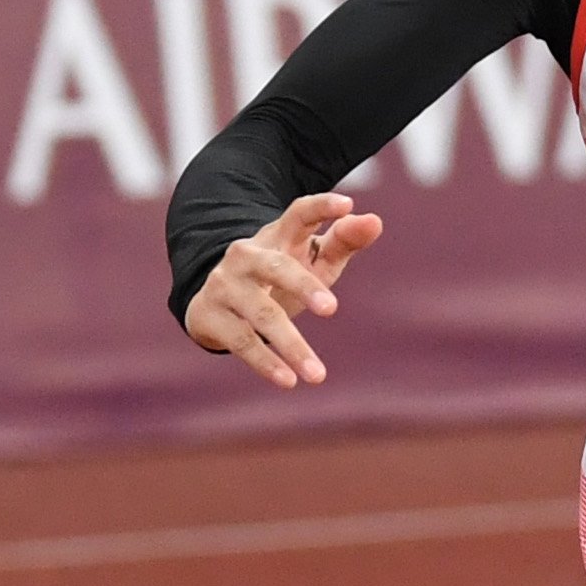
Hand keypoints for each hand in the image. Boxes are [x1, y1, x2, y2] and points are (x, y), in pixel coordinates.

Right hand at [185, 191, 383, 388]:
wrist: (215, 298)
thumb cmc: (281, 275)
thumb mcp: (312, 258)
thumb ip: (344, 241)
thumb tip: (375, 221)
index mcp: (279, 237)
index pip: (299, 214)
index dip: (321, 207)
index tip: (347, 205)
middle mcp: (247, 257)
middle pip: (277, 268)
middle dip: (302, 286)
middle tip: (331, 308)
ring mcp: (225, 285)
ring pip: (261, 314)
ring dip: (291, 345)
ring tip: (317, 375)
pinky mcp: (209, 315)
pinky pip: (242, 340)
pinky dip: (265, 362)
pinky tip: (289, 381)